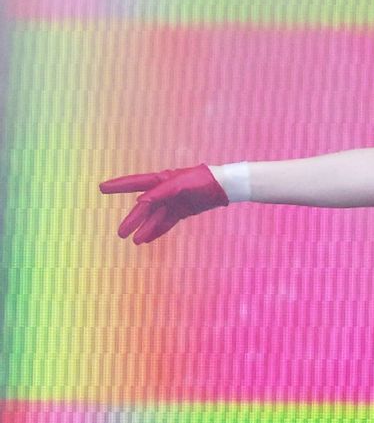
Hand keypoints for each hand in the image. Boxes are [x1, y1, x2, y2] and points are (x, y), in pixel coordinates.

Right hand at [99, 164, 228, 243]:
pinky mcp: (182, 212)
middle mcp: (164, 192)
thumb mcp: (180, 184)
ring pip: (154, 218)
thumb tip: (141, 202)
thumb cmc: (201, 180)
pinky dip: (157, 231)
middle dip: (132, 220)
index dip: (118, 185)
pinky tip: (147, 239)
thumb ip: (160, 192)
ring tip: (135, 242)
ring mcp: (172, 202)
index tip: (102, 188)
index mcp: (160, 180)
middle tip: (120, 233)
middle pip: (144, 208)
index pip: (135, 183)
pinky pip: (166, 223)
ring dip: (145, 229)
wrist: (223, 187)